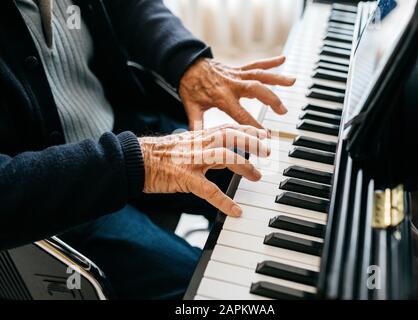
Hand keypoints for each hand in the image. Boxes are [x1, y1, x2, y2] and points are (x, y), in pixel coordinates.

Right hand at [138, 124, 269, 216]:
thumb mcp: (183, 144)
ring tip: (257, 176)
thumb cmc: (158, 155)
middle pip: (230, 136)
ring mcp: (191, 160)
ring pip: (223, 156)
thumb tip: (221, 151)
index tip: (264, 134)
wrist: (134, 160)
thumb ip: (202, 146)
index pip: (228, 128)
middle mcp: (198, 144)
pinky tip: (235, 210)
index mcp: (198, 136)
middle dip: (252, 142)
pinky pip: (208, 189)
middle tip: (268, 151)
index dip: (248, 130)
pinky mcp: (184, 178)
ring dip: (243, 165)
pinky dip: (224, 200)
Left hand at [179, 56, 295, 129]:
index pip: (241, 114)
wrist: (186, 65)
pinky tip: (283, 59)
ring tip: (293, 81)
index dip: (254, 125)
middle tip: (283, 111)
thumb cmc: (190, 88)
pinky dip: (269, 62)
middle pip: (255, 90)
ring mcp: (236, 75)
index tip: (266, 136)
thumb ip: (197, 123)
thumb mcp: (191, 107)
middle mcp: (232, 84)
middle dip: (271, 100)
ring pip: (259, 75)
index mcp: (221, 97)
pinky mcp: (238, 69)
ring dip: (276, 78)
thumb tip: (199, 141)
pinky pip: (255, 65)